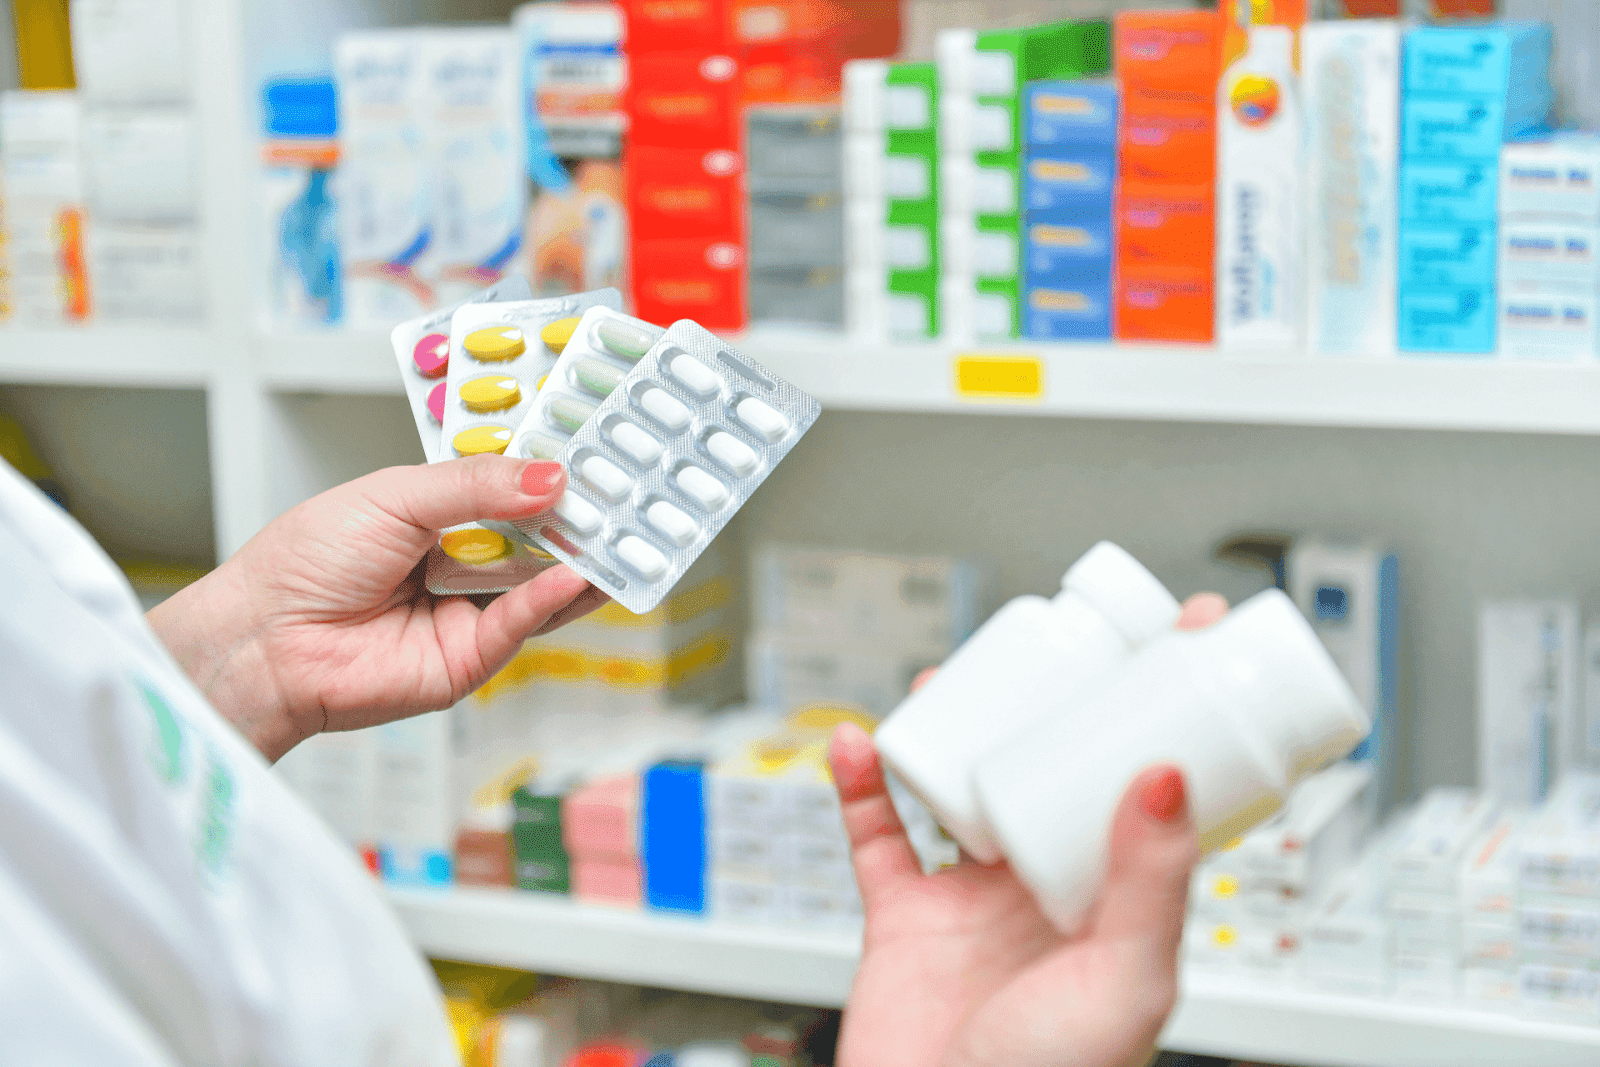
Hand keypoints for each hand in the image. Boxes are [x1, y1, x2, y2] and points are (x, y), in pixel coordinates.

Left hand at [149, 456, 606, 761]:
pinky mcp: (471, 658)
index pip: (513, 485)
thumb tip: (550, 478)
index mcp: (439, 513)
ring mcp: (470, 610)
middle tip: (628, 488)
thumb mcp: (396, 497)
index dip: (552, 470)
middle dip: (581, 514)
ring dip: (583, 558)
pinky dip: (551, 599)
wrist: (265, 640)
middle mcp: (462, 560)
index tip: (598, 449)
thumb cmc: (304, 563)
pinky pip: (521, 624)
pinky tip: (572, 575)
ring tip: (621, 532)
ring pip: (542, 582)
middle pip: (539, 535)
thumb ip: (475, 485)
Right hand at [828, 593, 1228, 1066]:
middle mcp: (1049, 894)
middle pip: (1055, 771)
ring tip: (960, 673)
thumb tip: (1169, 773)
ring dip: (959, 729)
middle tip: (1066, 636)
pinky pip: (877, 837)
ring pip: (967, 789)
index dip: (1170, 712)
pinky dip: (862, 787)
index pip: (1154, 789)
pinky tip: (862, 741)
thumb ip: (1150, 885)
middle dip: (1058, 703)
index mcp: (1117, 905)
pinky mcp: (902, 919)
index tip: (1187, 637)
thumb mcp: (1125, 983)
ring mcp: (975, 903)